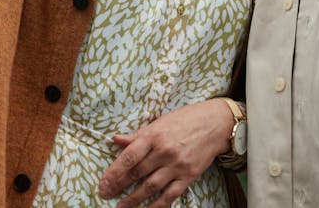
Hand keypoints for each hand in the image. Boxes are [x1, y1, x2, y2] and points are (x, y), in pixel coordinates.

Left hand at [98, 99, 231, 207]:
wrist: (215, 123)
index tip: (103, 182)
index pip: (129, 157)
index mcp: (153, 136)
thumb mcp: (159, 122)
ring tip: (121, 206)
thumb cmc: (185, 119)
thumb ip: (137, 135)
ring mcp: (177, 165)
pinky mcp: (188, 176)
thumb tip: (116, 140)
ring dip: (134, 199)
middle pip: (137, 173)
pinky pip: (170, 194)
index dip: (114, 172)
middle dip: (119, 186)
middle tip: (105, 194)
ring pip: (151, 186)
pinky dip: (158, 205)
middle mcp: (164, 152)